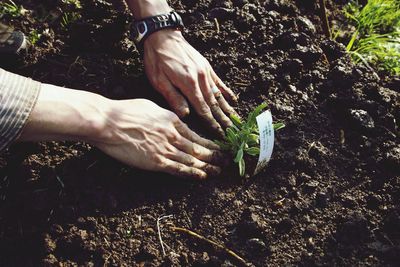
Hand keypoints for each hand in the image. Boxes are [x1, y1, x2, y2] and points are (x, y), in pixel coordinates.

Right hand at [92, 99, 222, 178]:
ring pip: (193, 159)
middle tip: (228, 160)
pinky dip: (193, 173)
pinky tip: (202, 176)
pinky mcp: (156, 161)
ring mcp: (166, 148)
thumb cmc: (125, 112)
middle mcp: (173, 134)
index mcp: (172, 120)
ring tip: (220, 170)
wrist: (108, 122)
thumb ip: (165, 115)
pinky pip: (179, 169)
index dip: (209, 142)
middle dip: (215, 155)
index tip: (218, 147)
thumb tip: (174, 119)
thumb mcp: (150, 107)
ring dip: (208, 165)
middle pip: (199, 147)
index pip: (195, 135)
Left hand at [143, 29, 237, 135]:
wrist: (162, 36)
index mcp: (189, 84)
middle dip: (223, 119)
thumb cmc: (157, 60)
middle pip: (214, 104)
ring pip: (219, 95)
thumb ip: (174, 98)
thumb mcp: (159, 81)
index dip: (211, 123)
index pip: (203, 109)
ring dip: (227, 109)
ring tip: (236, 120)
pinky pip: (219, 82)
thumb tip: (186, 115)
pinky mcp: (206, 66)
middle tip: (232, 132)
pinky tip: (233, 100)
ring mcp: (206, 72)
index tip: (220, 134)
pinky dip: (227, 92)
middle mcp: (201, 79)